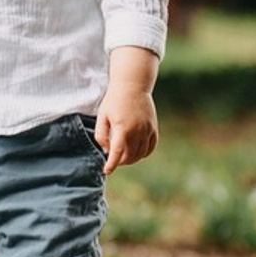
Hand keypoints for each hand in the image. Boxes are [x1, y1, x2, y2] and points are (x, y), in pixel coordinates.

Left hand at [95, 46, 159, 173]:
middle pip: (129, 156)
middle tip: (112, 161)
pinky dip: (144, 154)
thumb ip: (102, 135)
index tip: (106, 171)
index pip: (116, 153)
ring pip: (140, 154)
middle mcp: (137, 131)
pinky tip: (136, 154)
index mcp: (122, 128)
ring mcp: (147, 130)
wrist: (132, 86)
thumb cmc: (113, 101)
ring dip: (131, 159)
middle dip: (120, 162)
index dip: (111, 164)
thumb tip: (106, 150)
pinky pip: (151, 147)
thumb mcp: (102, 116)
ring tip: (122, 158)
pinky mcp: (153, 127)